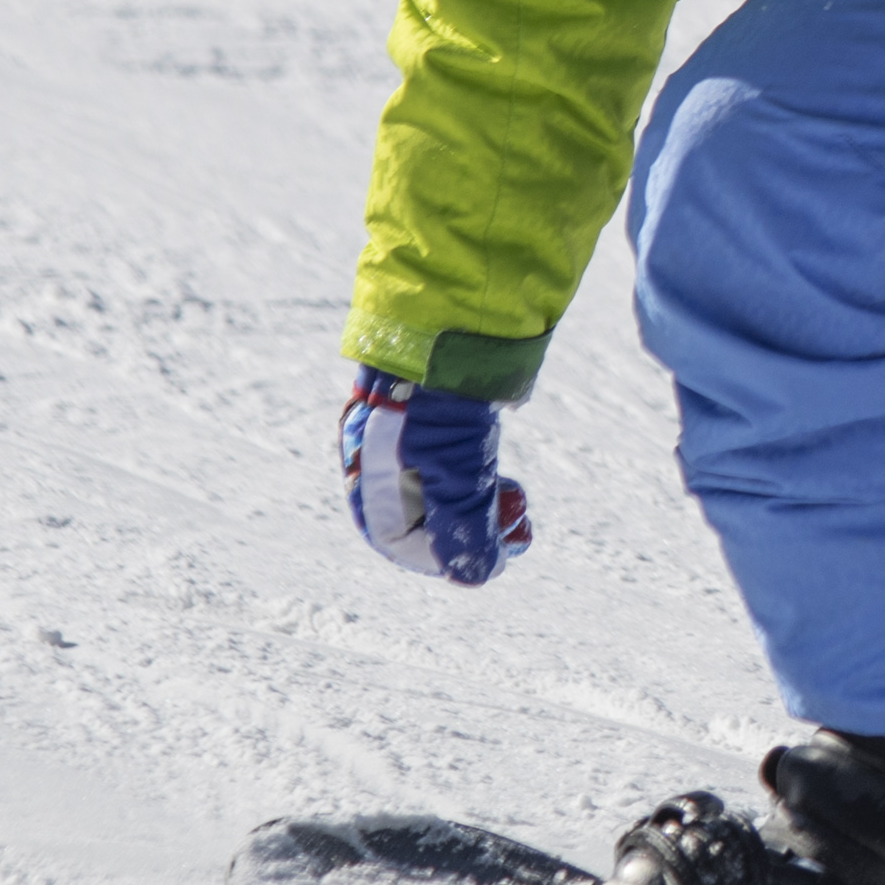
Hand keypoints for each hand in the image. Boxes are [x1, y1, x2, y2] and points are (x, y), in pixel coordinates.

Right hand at [342, 368, 532, 584]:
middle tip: (517, 530)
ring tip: (517, 502)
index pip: (396, 539)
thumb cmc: (443, 392)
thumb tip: (474, 576)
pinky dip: (478, 479)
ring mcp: (405, 430)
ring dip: (479, 507)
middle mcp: (379, 454)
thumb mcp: (456, 465)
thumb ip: (464, 523)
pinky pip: (451, 462)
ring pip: (440, 489)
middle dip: (469, 532)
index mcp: (368, 470)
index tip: (489, 560)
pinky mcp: (433, 411)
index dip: (442, 558)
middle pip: (420, 516)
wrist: (453, 308)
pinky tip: (504, 477)